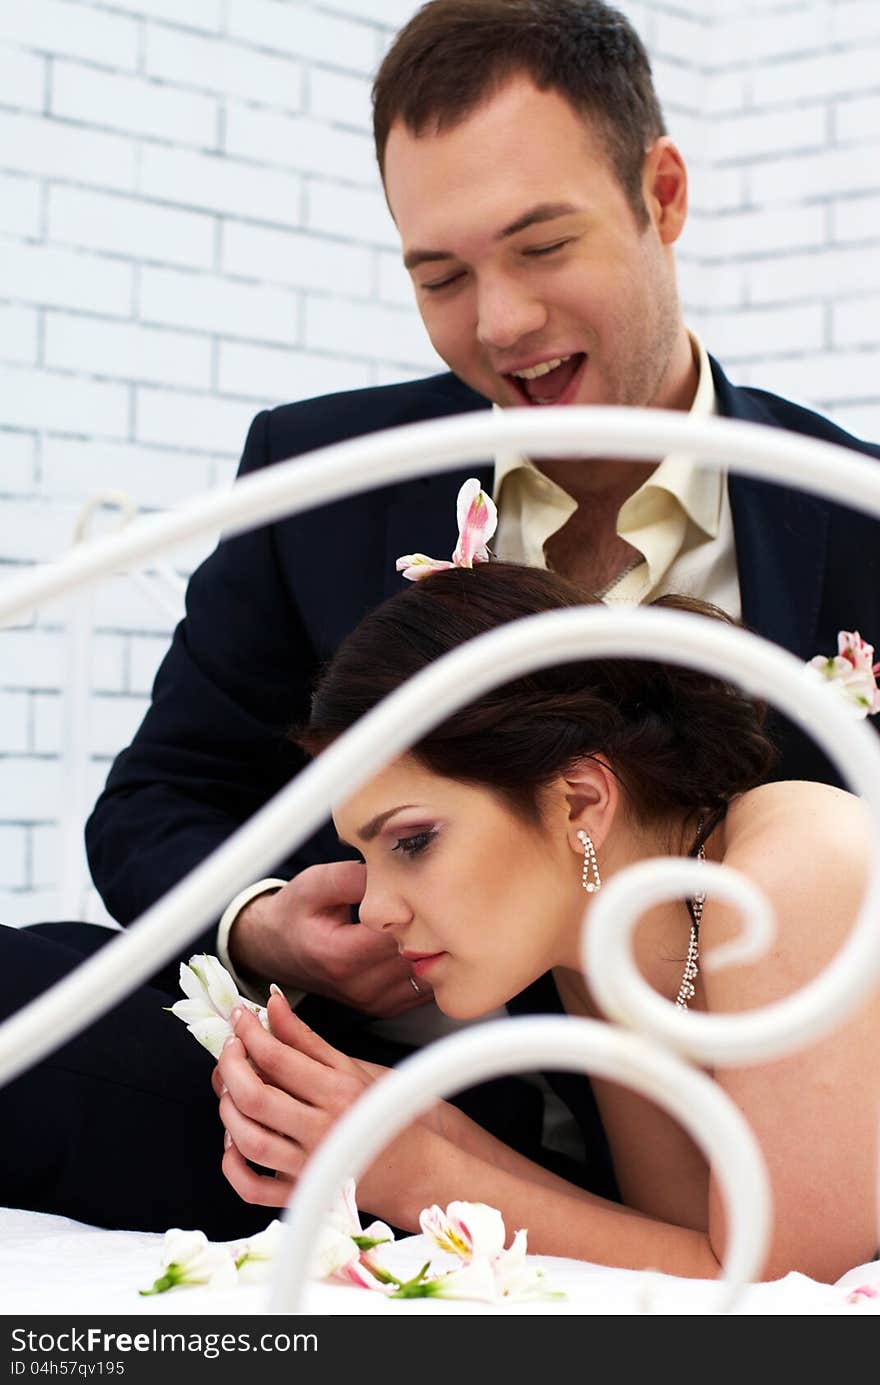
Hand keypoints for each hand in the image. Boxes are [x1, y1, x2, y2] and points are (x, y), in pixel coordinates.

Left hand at [216, 991, 431, 1219]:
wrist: (410, 1168)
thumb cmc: (380, 1113)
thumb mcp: (348, 1067)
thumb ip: (305, 1038)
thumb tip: (273, 1004)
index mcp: (338, 1092)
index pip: (279, 1058)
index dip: (250, 1033)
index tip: (240, 1018)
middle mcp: (324, 1130)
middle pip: (256, 1098)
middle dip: (230, 1066)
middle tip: (230, 1049)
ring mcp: (310, 1166)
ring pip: (249, 1141)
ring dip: (227, 1110)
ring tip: (229, 1090)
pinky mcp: (300, 1194)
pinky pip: (253, 1189)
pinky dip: (232, 1167)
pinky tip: (232, 1141)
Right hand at [228, 860, 430, 1016]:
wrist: (277, 949)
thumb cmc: (297, 913)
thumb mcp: (316, 883)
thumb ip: (354, 877)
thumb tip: (394, 873)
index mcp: (339, 955)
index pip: (398, 934)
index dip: (415, 908)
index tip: (419, 888)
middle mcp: (357, 985)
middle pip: (417, 955)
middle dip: (429, 926)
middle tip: (431, 899)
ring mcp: (371, 1001)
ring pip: (425, 973)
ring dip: (432, 947)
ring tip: (426, 919)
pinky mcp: (383, 1007)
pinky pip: (423, 988)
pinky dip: (428, 966)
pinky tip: (420, 942)